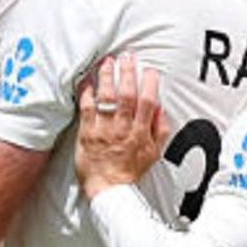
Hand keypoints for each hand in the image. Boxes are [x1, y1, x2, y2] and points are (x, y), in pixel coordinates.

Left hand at [75, 54, 168, 198]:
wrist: (109, 189)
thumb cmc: (130, 171)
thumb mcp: (154, 154)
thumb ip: (160, 130)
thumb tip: (160, 109)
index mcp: (140, 133)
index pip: (147, 102)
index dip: (149, 83)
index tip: (150, 70)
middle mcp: (122, 129)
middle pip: (126, 95)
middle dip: (127, 73)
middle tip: (127, 57)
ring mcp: (103, 130)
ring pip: (106, 98)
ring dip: (107, 77)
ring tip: (107, 62)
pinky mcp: (86, 133)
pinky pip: (86, 108)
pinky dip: (87, 93)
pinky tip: (88, 81)